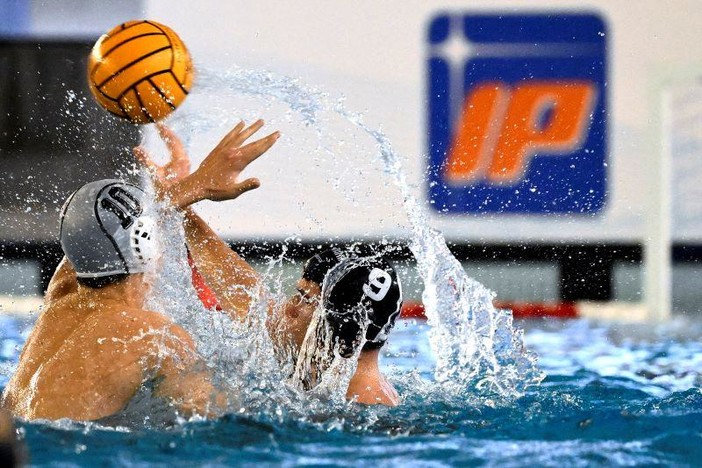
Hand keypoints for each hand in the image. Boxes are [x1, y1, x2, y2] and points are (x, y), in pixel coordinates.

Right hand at [133, 123, 190, 191]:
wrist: (176, 206)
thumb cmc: (166, 193)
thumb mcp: (153, 176)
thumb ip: (145, 161)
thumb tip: (136, 148)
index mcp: (179, 161)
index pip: (172, 141)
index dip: (165, 132)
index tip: (158, 124)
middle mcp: (184, 162)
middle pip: (177, 142)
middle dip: (168, 134)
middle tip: (159, 126)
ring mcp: (185, 166)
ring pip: (179, 148)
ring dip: (171, 140)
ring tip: (163, 133)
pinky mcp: (184, 170)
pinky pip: (179, 154)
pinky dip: (173, 147)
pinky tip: (168, 147)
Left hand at [164, 120, 279, 207]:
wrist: (196, 185)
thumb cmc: (215, 191)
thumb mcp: (232, 192)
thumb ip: (246, 185)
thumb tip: (259, 181)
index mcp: (238, 162)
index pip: (257, 150)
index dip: (268, 143)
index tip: (277, 136)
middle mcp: (232, 152)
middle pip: (252, 142)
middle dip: (265, 137)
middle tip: (277, 131)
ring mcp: (225, 149)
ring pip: (241, 135)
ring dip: (252, 128)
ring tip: (261, 121)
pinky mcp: (218, 149)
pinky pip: (229, 136)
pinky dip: (236, 129)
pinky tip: (241, 123)